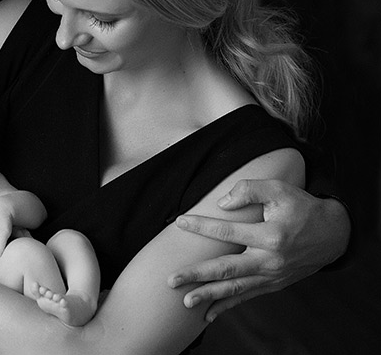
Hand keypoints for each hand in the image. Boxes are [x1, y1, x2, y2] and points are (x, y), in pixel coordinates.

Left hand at [169, 179, 350, 321]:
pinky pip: (247, 296)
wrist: (334, 234)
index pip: (228, 232)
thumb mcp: (279, 189)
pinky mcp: (274, 284)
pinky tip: (208, 314)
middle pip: (227, 269)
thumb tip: (221, 203)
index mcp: (271, 236)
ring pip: (236, 288)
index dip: (202, 226)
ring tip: (185, 302)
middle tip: (171, 280)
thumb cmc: (302, 207)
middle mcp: (270, 260)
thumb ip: (249, 189)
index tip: (180, 222)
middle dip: (198, 276)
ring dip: (209, 296)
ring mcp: (272, 276)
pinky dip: (227, 306)